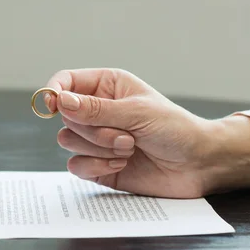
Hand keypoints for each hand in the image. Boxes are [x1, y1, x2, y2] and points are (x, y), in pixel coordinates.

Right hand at [46, 68, 249, 197]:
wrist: (197, 165)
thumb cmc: (175, 129)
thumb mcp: (137, 112)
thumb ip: (96, 109)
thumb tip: (60, 100)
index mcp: (106, 86)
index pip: (66, 82)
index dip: (54, 92)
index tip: (52, 106)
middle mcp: (96, 111)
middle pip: (65, 116)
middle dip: (94, 130)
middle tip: (126, 136)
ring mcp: (95, 139)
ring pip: (67, 140)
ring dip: (99, 148)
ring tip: (129, 149)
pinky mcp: (96, 165)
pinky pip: (75, 165)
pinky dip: (97, 167)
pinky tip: (121, 165)